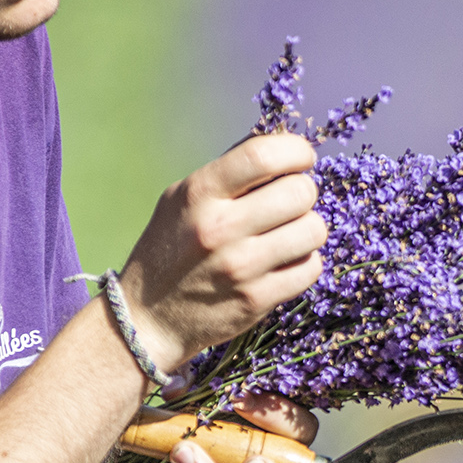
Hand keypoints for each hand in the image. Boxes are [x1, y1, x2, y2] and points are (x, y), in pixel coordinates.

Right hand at [121, 134, 324, 372]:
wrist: (148, 318)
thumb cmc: (171, 248)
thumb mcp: (182, 198)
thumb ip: (230, 171)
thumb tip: (282, 143)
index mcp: (199, 194)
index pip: (262, 156)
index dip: (295, 150)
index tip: (301, 157)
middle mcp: (220, 228)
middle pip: (300, 192)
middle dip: (303, 192)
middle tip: (290, 202)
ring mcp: (241, 267)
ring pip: (314, 230)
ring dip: (307, 228)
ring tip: (287, 233)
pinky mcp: (257, 300)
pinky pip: (311, 267)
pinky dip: (304, 261)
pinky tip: (284, 261)